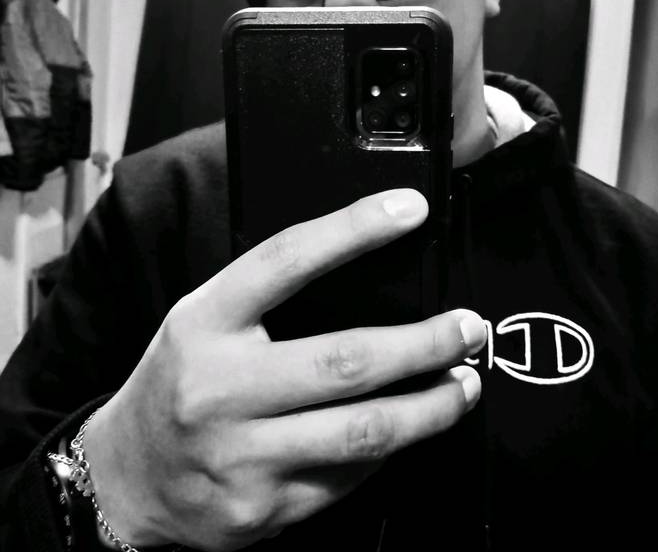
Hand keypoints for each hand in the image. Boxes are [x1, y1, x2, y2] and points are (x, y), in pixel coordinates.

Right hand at [83, 189, 486, 550]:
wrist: (127, 476)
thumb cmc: (178, 381)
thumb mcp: (205, 320)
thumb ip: (269, 299)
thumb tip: (368, 273)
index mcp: (204, 323)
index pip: (286, 260)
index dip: (353, 229)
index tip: (408, 209)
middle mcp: (219, 388)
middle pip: (347, 360)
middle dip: (426, 343)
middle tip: (470, 328)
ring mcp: (240, 456)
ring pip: (365, 431)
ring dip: (432, 407)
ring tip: (465, 385)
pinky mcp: (262, 509)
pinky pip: (348, 477)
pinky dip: (386, 450)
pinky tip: (403, 431)